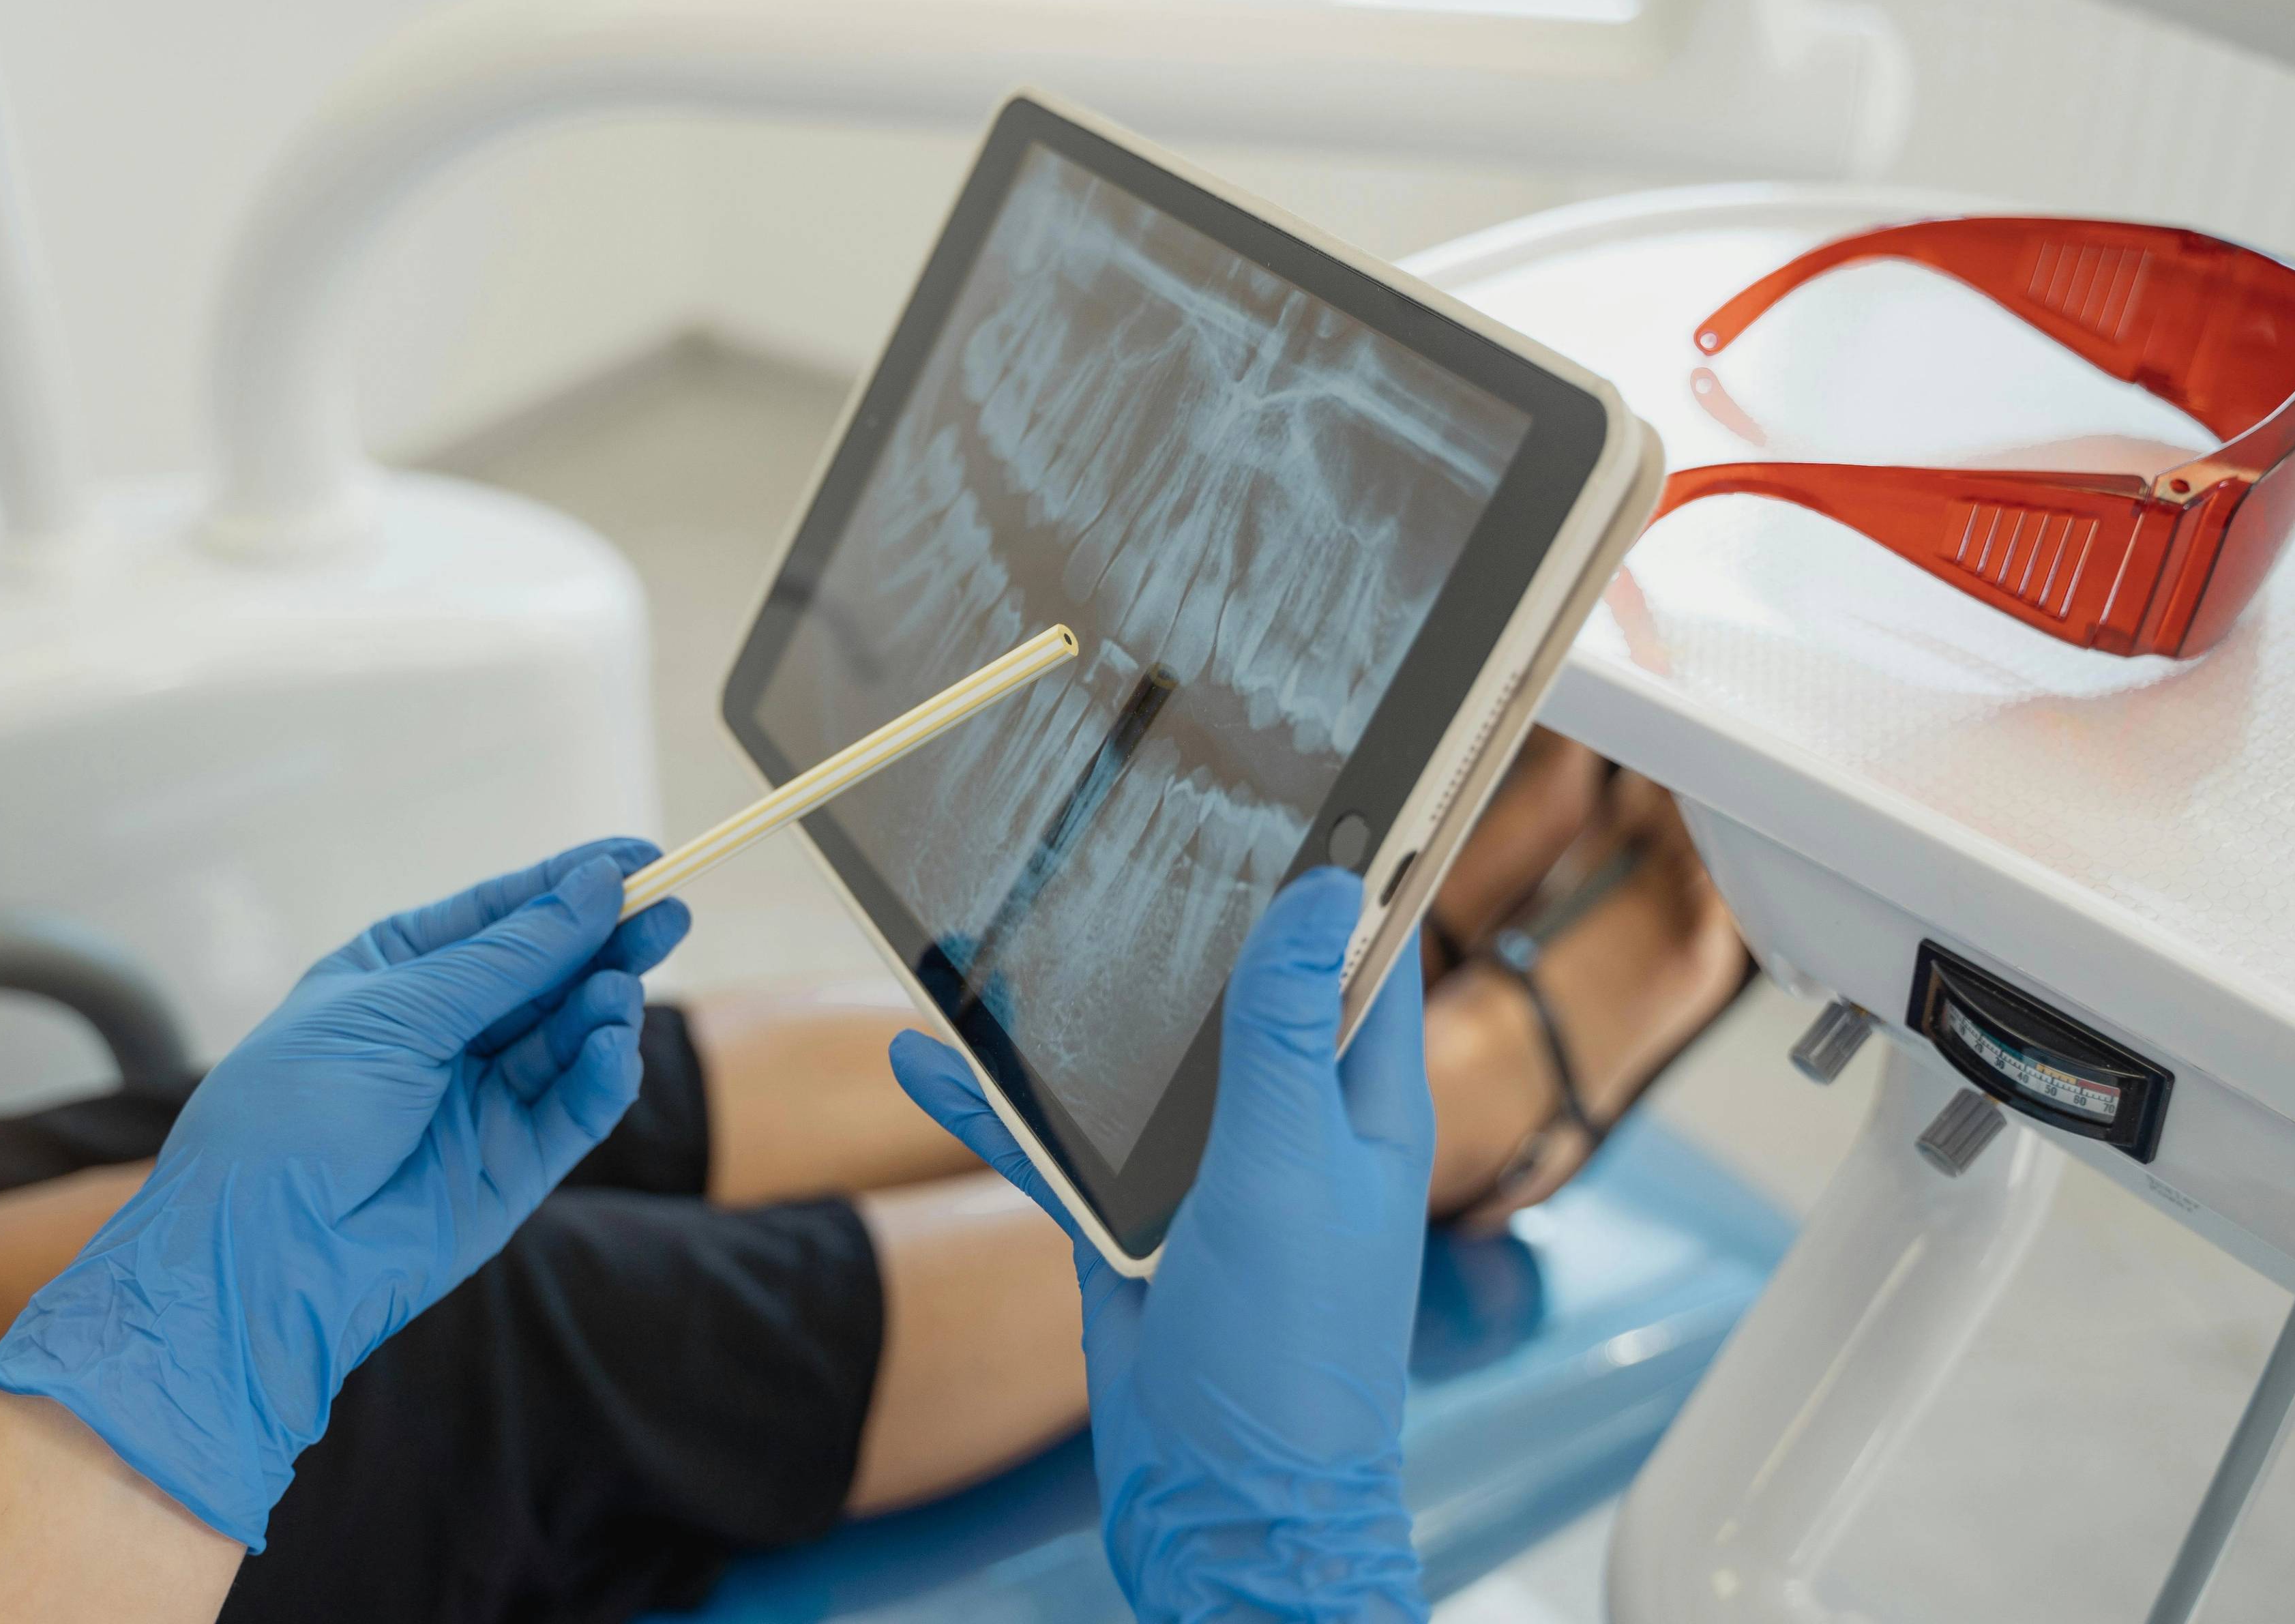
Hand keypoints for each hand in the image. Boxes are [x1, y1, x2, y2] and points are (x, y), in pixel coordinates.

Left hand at [0, 840, 689, 1549]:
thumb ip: (507, 957)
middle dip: (608, 943)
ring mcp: (482, 1099)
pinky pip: (575, 1109)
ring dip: (604, 1008)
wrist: (258, 1256)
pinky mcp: (514, 1164)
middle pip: (549, 972)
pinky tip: (610, 1049)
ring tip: (621, 993)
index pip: (502, 914)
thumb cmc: (293, 1115)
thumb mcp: (396, 1010)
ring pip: (570, 1037)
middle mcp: (444, 1031)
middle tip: (669, 915)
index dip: (572, 884)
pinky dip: (601, 1076)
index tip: (644, 857)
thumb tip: (596, 886)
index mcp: (397, 974)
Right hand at [893, 869, 1432, 1620]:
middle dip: (1189, 914)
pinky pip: (1058, 1146)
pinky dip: (995, 1106)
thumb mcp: (1283, 1166)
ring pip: (1139, 1061)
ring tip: (1013, 920)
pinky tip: (927, 1055)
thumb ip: (1284, 1031)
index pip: (1367, 954)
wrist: (1221, 1515)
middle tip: (1129, 815)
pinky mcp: (1133, 1229)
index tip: (1311, 779)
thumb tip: (1326, 889)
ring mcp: (1208, 1177)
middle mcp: (1289, 1129)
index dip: (1347, 866)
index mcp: (1362, 1106)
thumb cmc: (1284, 1355)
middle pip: (1242, 990)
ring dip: (1077, 1006)